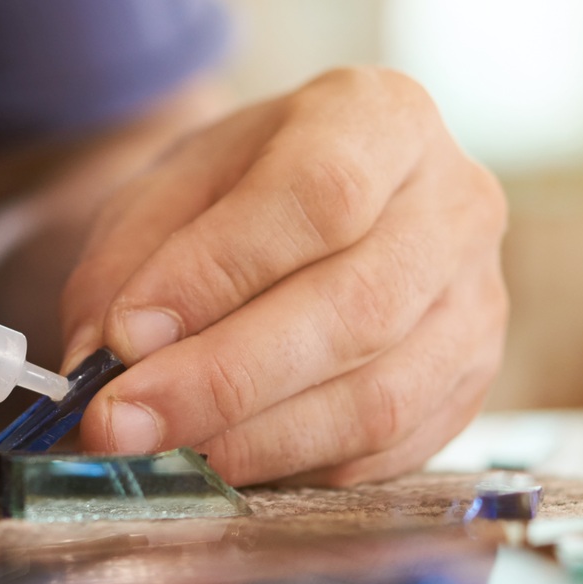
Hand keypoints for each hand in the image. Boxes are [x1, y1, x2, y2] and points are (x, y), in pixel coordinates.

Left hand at [60, 68, 506, 486]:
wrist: (314, 212)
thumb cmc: (239, 195)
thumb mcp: (166, 192)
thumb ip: (127, 266)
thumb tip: (104, 361)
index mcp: (380, 117)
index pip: (317, 195)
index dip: (218, 274)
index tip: (125, 335)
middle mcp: (455, 203)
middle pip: (356, 309)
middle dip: (223, 380)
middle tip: (120, 421)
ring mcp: (478, 300)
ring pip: (378, 396)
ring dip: (254, 440)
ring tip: (161, 450)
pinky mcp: (472, 382)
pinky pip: (389, 449)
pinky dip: (296, 466)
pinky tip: (225, 460)